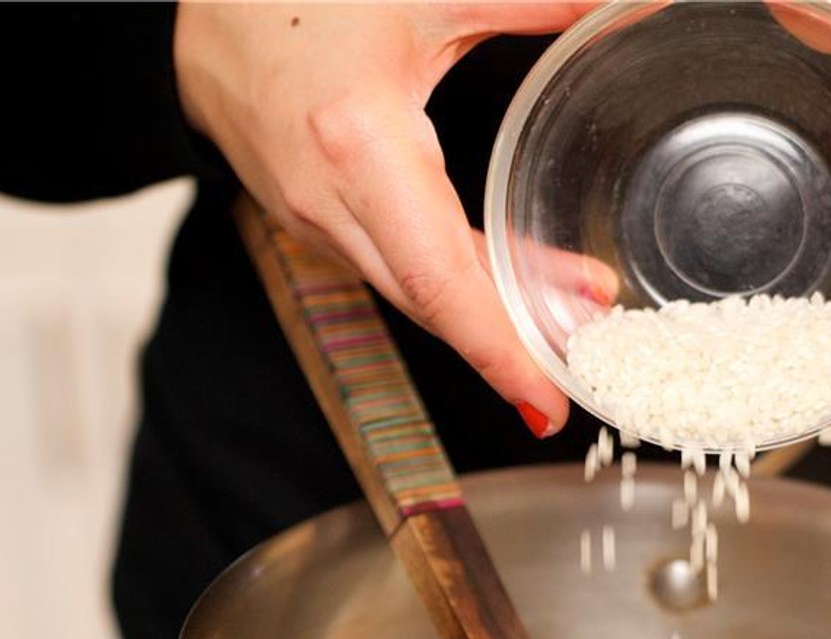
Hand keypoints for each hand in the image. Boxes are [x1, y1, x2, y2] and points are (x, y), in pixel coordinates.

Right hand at [174, 2, 604, 436]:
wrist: (198, 7)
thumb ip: (537, 3)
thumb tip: (632, 6)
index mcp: (359, 145)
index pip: (441, 282)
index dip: (499, 353)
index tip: (546, 407)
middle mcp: (328, 200)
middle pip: (435, 303)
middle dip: (513, 342)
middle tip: (588, 360)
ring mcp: (313, 218)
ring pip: (416, 291)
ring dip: (489, 312)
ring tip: (572, 311)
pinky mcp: (314, 219)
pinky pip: (393, 268)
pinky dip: (452, 284)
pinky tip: (507, 276)